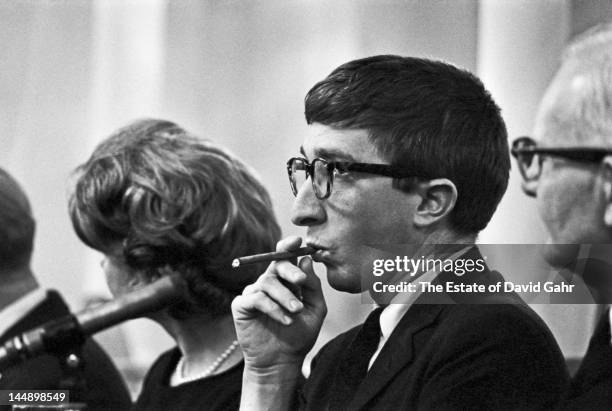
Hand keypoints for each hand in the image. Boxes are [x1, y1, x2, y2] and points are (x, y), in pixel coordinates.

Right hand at [232, 236, 326, 372]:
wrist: (282, 361)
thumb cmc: (299, 335)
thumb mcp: (316, 309)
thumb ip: (313, 285)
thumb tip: (306, 260)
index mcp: (286, 280)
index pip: (285, 257)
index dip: (289, 246)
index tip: (297, 241)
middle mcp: (269, 283)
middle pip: (275, 264)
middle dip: (289, 270)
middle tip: (301, 282)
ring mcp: (254, 293)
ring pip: (267, 282)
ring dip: (284, 296)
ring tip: (296, 312)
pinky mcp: (241, 306)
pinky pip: (255, 298)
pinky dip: (272, 308)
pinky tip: (284, 320)